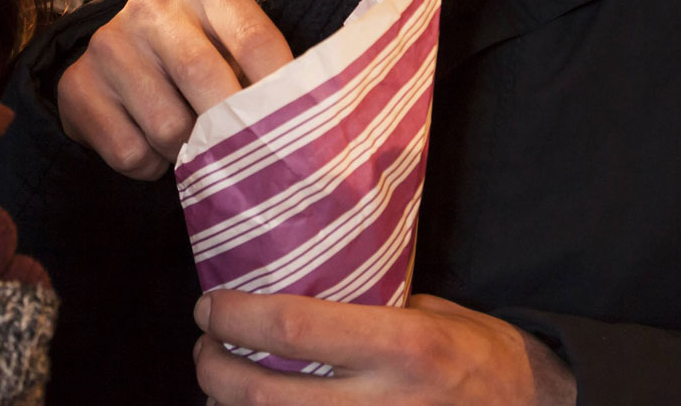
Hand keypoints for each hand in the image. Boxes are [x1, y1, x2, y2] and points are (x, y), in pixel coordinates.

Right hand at [57, 0, 291, 178]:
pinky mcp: (77, 86)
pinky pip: (131, 152)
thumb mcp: (232, 46)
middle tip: (248, 156)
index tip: (299, 129)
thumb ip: (264, 71)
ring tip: (190, 144)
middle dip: (232, 129)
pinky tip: (152, 146)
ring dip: (188, 153)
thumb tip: (308, 122)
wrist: (115, 65)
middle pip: (206, 79)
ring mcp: (109, 44)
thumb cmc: (197, 57)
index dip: (280, 90)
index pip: (254, 39)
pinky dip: (151, 166)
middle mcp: (152, 5)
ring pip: (168, 127)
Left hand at [192, 291, 576, 404]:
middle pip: (264, 396)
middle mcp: (384, 401)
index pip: (293, 331)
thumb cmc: (477, 353)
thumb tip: (294, 286)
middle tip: (203, 346)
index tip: (210, 305)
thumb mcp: (430, 312)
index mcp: (401, 345)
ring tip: (220, 382)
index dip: (236, 318)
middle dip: (214, 370)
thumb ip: (367, 308)